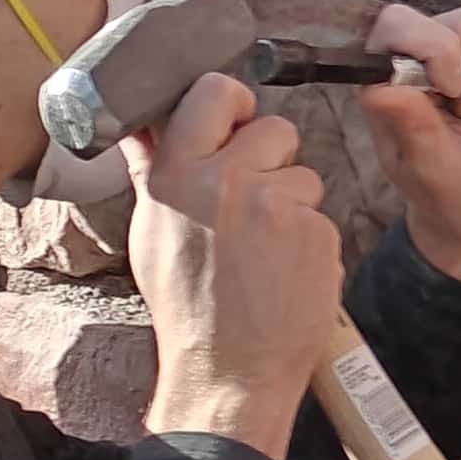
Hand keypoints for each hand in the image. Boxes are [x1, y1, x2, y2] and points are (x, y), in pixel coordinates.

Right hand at [127, 70, 342, 455]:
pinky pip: (321, 216)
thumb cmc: (186, 303)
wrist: (229, 368)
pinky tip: (286, 269)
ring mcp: (279, 206)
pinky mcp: (319, 233)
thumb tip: (139, 124)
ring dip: (293, 201)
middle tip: (253, 198)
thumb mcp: (151, 231)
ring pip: (305, 174)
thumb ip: (153, 168)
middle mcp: (228, 181)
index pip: (216, 91)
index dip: (232, 103)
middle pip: (276, 127)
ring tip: (267, 246)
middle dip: (272, 157)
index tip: (234, 123)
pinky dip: (309, 238)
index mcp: (178, 174)